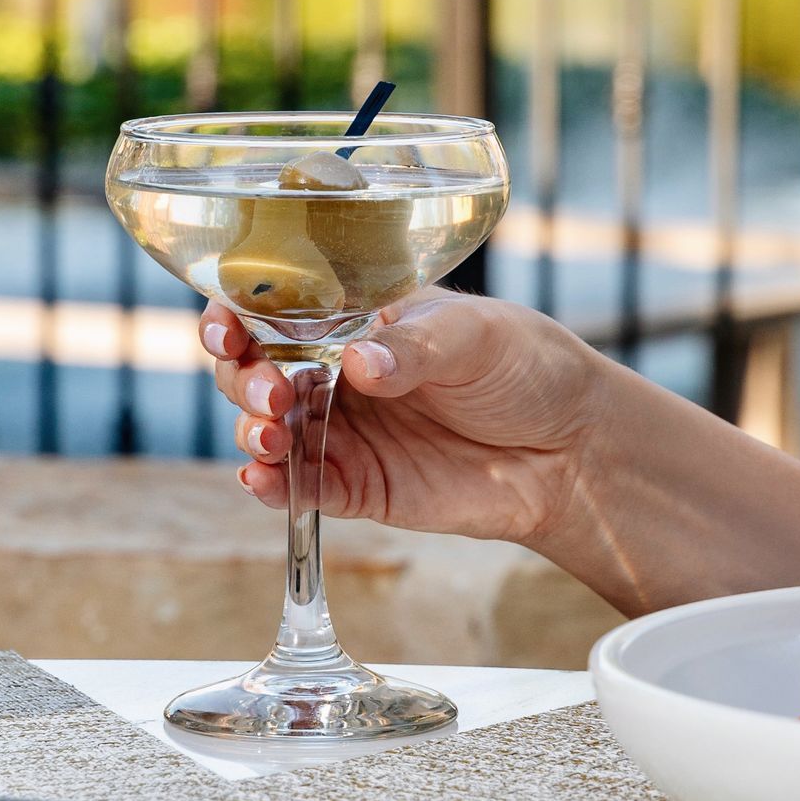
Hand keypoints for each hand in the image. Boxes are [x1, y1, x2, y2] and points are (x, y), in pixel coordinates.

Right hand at [201, 290, 605, 550]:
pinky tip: (261, 479)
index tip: (228, 327)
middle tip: (269, 391)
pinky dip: (272, 488)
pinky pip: (301, 489)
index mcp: (354, 319)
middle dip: (243, 380)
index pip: (276, 310)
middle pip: (256, 372)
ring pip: (269, 431)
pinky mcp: (358, 486)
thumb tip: (359, 361)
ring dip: (253, 432)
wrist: (571, 446)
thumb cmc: (526, 367)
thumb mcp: (476, 336)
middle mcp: (336, 372)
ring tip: (271, 437)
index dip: (237, 316)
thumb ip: (414, 347)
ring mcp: (344, 432)